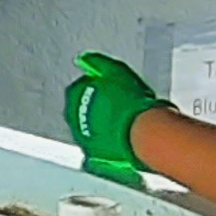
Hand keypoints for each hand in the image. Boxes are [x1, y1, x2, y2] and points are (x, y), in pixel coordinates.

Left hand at [64, 53, 162, 188]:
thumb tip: (85, 59)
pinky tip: (123, 142)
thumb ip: (97, 63)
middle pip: (84, 110)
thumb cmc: (129, 101)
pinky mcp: (95, 156)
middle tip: (120, 107)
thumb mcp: (115, 71)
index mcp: (74, 95)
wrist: (141, 131)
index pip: (80, 89)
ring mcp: (83, 138)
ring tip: (125, 124)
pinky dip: (109, 146)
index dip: (98, 89)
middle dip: (100, 109)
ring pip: (91, 130)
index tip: (112, 91)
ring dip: (104, 127)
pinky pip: (100, 149)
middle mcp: (73, 118)